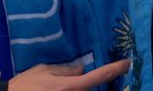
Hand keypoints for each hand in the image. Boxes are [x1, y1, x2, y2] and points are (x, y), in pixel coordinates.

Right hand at [8, 59, 129, 90]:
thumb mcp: (44, 70)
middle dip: (95, 81)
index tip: (126, 63)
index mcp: (70, 86)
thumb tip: (81, 69)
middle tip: (90, 73)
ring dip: (82, 86)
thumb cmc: (25, 85)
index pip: (99, 76)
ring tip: (70, 80)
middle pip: (92, 89)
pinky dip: (76, 89)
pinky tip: (63, 86)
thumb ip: (65, 70)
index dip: (115, 69)